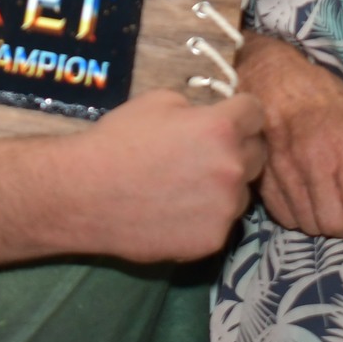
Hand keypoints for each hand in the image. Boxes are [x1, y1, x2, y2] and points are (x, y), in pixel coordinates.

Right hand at [73, 89, 267, 263]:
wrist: (84, 194)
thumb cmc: (117, 140)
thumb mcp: (158, 101)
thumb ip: (198, 108)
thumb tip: (211, 117)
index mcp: (222, 128)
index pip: (257, 112)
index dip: (241, 113)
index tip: (229, 118)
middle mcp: (233, 168)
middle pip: (257, 153)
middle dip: (238, 149)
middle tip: (206, 153)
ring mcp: (226, 209)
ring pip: (242, 192)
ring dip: (225, 186)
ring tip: (187, 186)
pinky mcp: (213, 240)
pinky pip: (222, 221)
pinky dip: (207, 216)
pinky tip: (177, 211)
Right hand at [238, 34, 342, 236]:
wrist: (269, 76)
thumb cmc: (320, 92)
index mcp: (342, 142)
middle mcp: (312, 161)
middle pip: (336, 223)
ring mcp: (283, 172)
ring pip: (310, 225)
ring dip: (326, 223)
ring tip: (332, 204)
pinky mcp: (261, 177)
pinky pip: (285, 217)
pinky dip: (301, 217)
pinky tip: (308, 199)